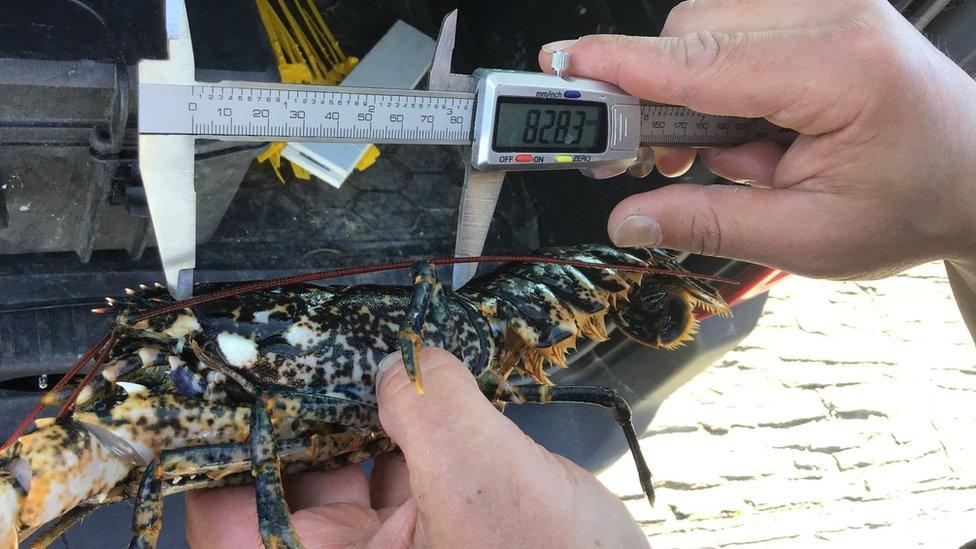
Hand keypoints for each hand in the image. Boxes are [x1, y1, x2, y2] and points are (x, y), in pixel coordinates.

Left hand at [186, 349, 647, 547]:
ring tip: (357, 357)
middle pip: (290, 485)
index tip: (216, 398)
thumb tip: (401, 361)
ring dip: (355, 413)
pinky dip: (405, 423)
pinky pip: (400, 466)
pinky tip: (414, 383)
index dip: (218, 458)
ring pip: (349, 469)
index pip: (236, 522)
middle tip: (295, 356)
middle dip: (296, 415)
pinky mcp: (438, 527)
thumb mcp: (479, 476)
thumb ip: (430, 403)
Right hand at [540, 0, 975, 278]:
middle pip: (692, 30)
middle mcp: (833, 19)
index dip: (622, 66)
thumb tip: (628, 219)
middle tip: (637, 161)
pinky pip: (731, 37)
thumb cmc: (913, 204)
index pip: (701, 58)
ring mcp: (824, 11)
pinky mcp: (813, 21)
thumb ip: (708, 222)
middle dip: (650, 96)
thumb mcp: (807, 236)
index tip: (562, 69)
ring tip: (717, 160)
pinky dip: (712, 88)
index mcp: (839, 67)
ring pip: (705, 30)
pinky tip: (738, 137)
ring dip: (686, 98)